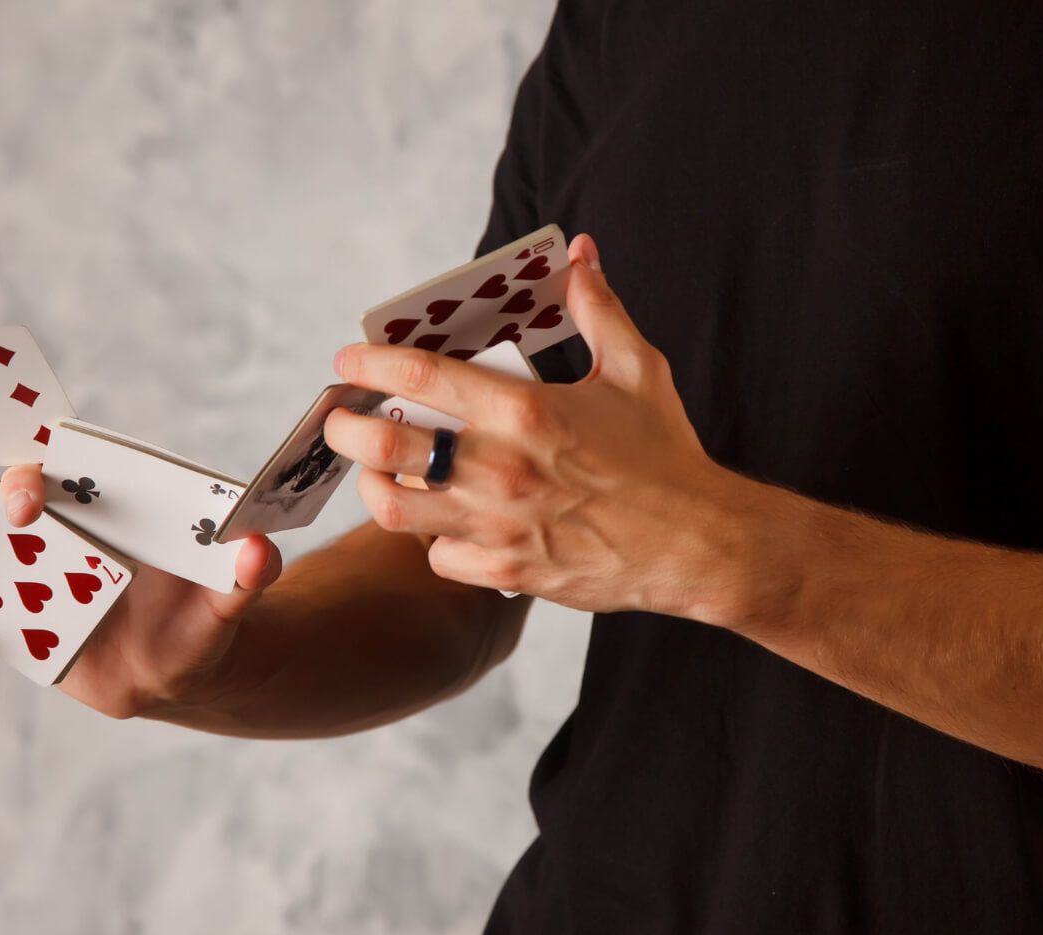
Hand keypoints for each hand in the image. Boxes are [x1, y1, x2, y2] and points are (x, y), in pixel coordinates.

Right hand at [0, 465, 283, 717]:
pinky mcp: (15, 629)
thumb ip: (244, 575)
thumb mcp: (227, 602)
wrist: (183, 670)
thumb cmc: (202, 618)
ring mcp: (29, 577)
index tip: (29, 501)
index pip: (62, 474)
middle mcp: (57, 531)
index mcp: (105, 510)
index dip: (35, 474)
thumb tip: (259, 552)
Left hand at [323, 233, 740, 617]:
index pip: (417, 374)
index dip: (369, 362)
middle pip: (381, 443)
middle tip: (343, 418)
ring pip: (393, 507)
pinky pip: (438, 556)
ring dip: (374, 483)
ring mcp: (498, 525)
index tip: (348, 359)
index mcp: (523, 410)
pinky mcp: (505, 572)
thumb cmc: (666, 455)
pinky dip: (431, 537)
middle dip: (347, 426)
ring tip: (377, 468)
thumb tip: (581, 256)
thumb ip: (598, 308)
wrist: (698, 544)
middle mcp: (499, 468)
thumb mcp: (636, 369)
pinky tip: (442, 519)